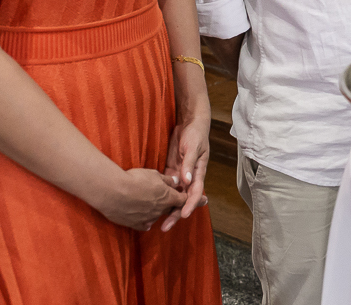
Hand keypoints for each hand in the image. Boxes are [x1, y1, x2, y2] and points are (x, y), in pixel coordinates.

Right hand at [96, 168, 187, 230]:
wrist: (113, 192)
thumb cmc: (135, 179)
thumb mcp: (154, 174)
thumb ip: (167, 180)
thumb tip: (176, 182)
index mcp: (168, 197)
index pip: (182, 200)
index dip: (182, 196)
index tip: (180, 194)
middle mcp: (160, 210)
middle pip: (169, 208)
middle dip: (168, 203)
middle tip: (160, 195)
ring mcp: (148, 219)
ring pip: (156, 216)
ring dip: (154, 210)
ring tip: (146, 202)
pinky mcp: (136, 225)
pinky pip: (144, 225)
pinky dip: (144, 221)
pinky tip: (141, 216)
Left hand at [159, 107, 210, 231]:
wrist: (190, 124)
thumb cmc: (195, 134)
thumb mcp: (193, 147)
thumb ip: (189, 164)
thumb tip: (187, 181)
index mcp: (199, 173)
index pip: (195, 193)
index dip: (190, 205)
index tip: (184, 215)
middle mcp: (190, 178)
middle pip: (183, 200)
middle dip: (175, 214)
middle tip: (165, 227)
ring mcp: (180, 176)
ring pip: (174, 197)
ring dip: (167, 210)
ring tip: (155, 223)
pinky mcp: (171, 172)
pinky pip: (166, 188)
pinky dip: (161, 198)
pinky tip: (151, 207)